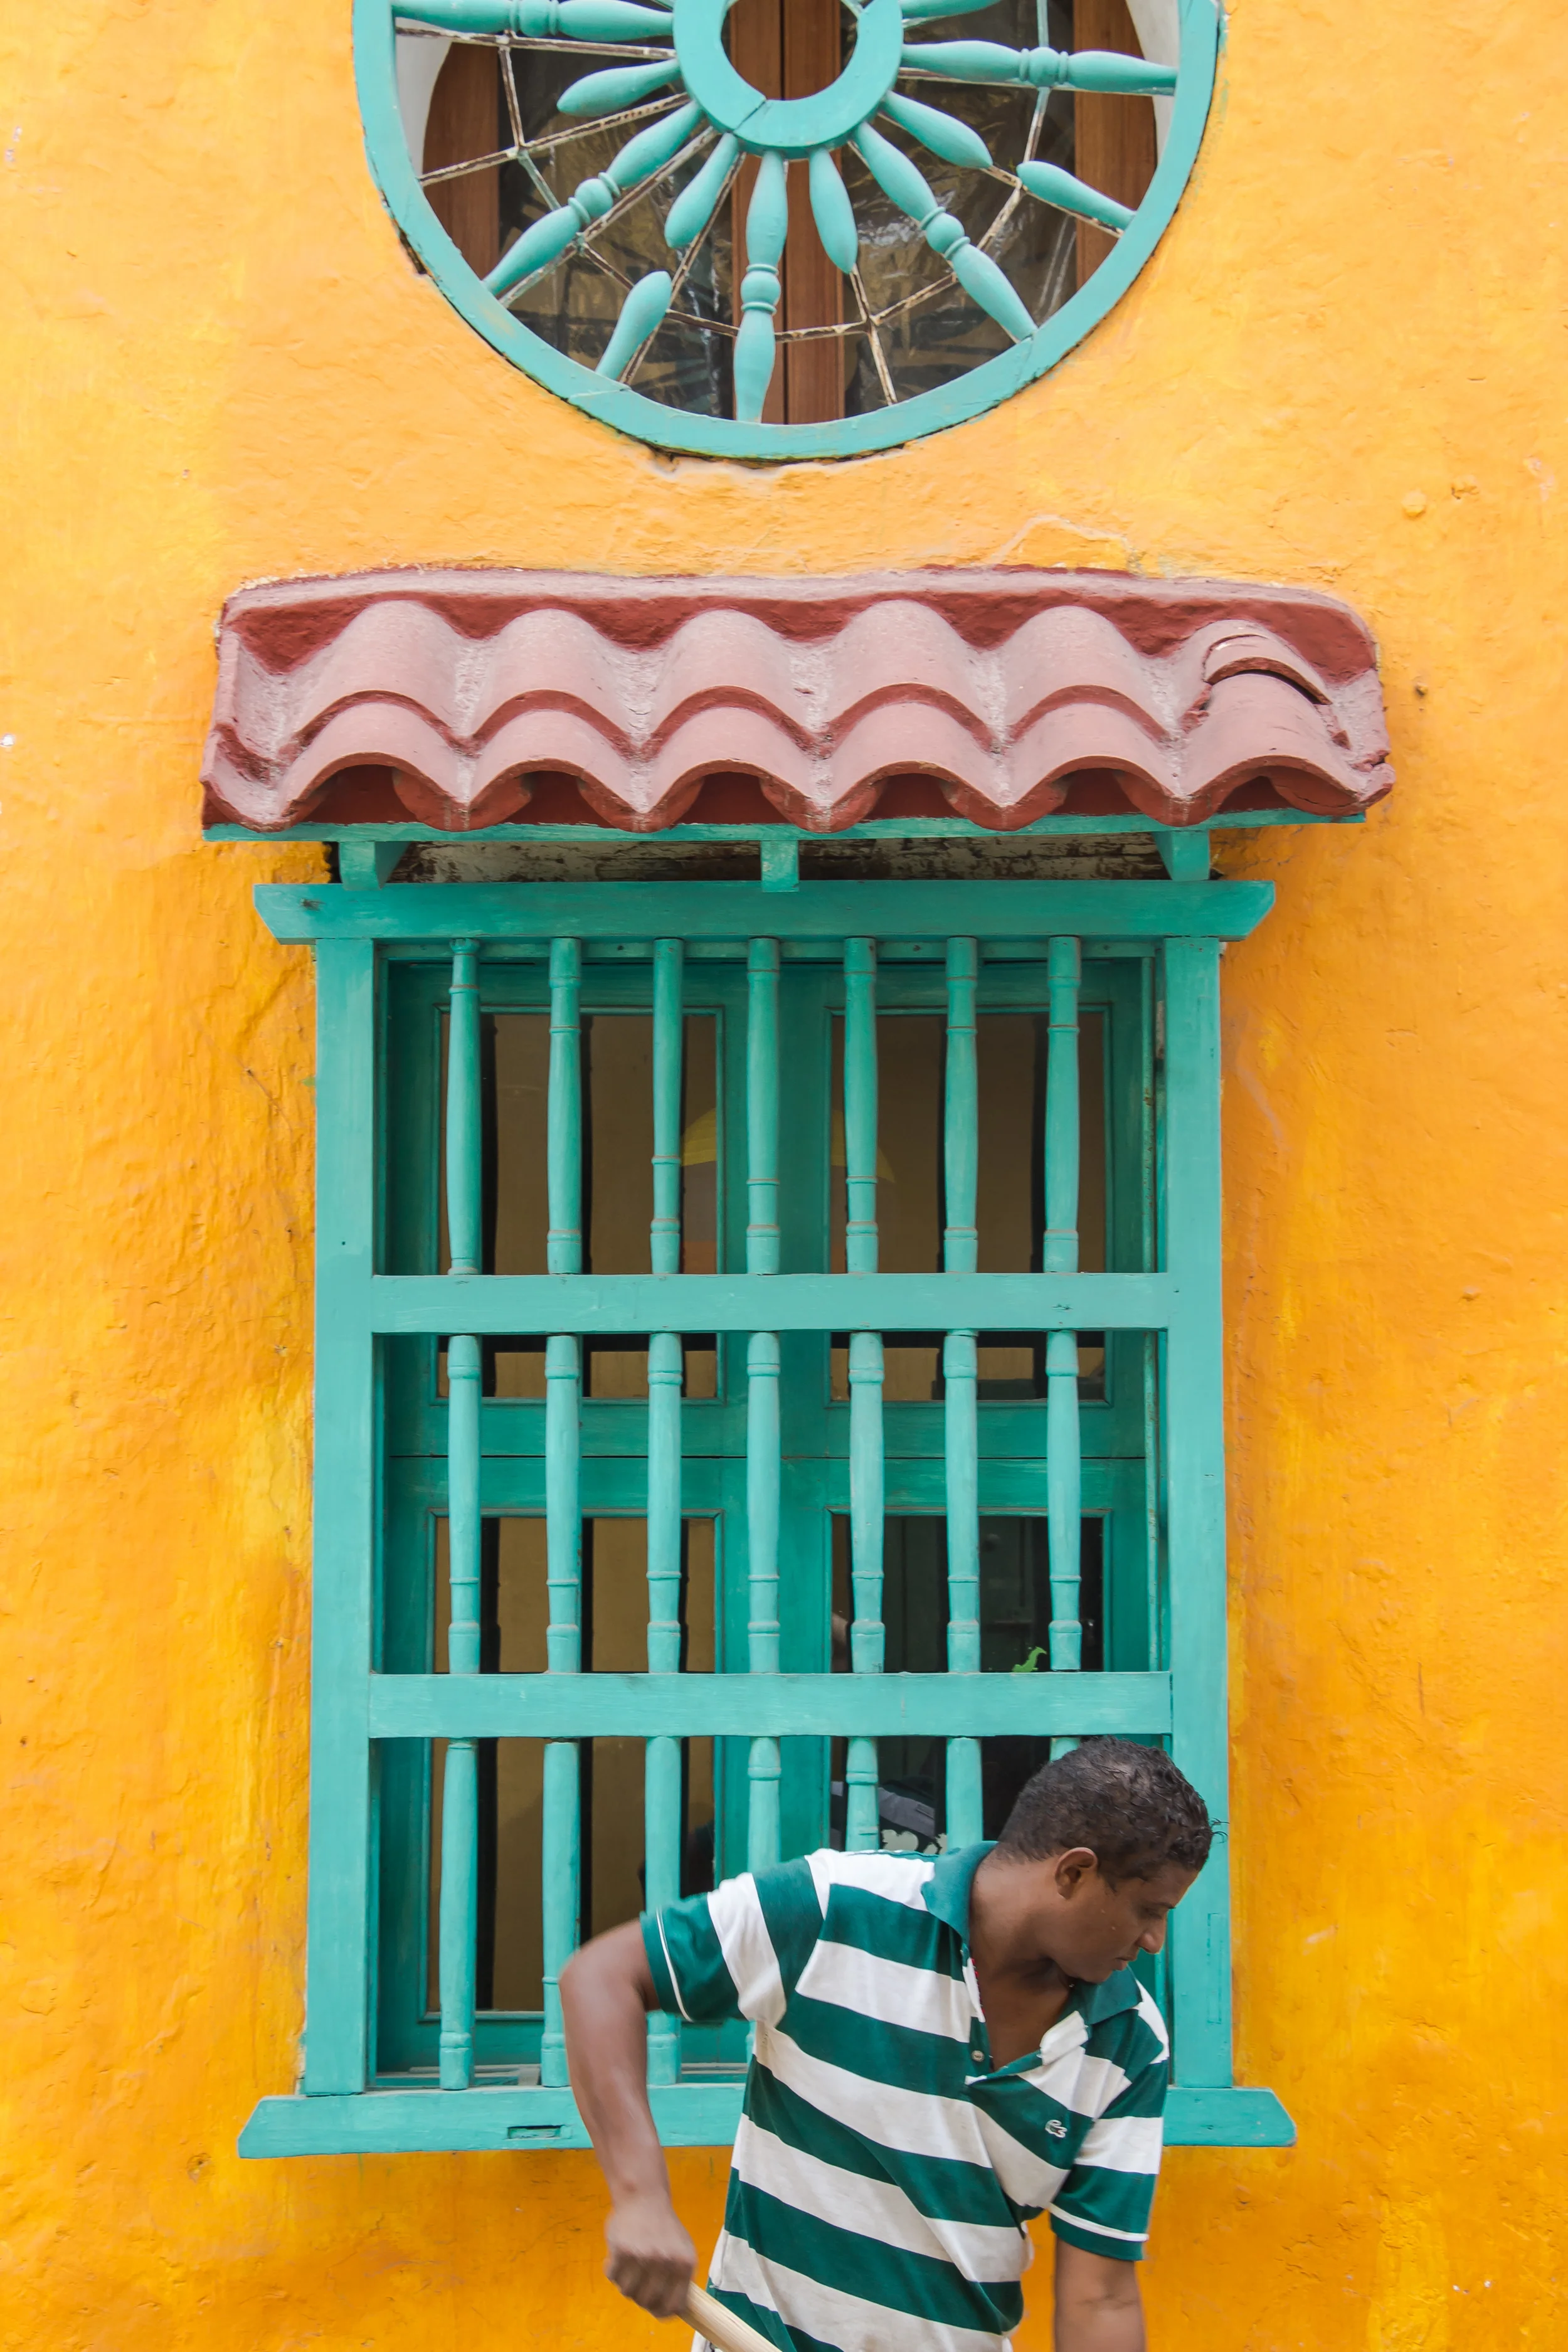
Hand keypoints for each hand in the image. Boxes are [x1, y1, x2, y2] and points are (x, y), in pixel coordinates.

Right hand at [605, 2191, 696, 2318]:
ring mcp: (643, 2257)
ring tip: (629, 2267)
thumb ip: (679, 2279)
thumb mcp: (682, 2250)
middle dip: (640, 2297)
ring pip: (628, 2292)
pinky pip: (613, 2277)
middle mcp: (666, 2262)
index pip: (675, 2305)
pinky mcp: (622, 2250)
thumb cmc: (663, 2227)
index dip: (662, 2311)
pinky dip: (612, 2271)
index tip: (655, 2308)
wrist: (644, 2197)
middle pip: (648, 2301)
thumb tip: (673, 2311)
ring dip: (625, 2283)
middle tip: (638, 2283)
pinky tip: (617, 2257)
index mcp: (685, 2264)